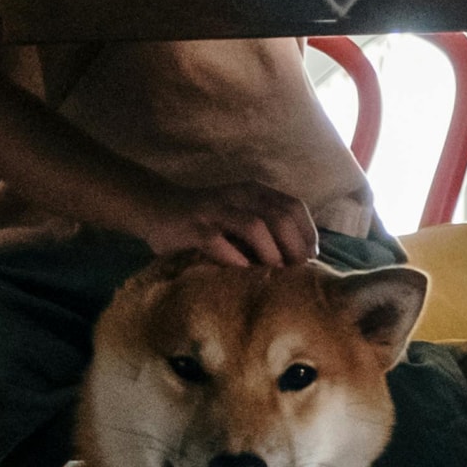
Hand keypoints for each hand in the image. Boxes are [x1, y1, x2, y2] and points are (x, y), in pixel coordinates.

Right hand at [144, 179, 319, 268]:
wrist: (157, 208)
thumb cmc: (207, 220)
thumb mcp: (240, 215)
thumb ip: (266, 228)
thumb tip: (300, 259)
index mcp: (254, 192)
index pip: (294, 207)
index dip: (307, 234)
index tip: (310, 259)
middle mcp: (238, 196)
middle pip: (280, 217)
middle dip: (294, 247)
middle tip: (295, 272)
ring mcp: (215, 210)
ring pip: (254, 226)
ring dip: (270, 253)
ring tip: (273, 274)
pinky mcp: (193, 227)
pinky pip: (219, 243)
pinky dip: (235, 260)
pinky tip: (243, 274)